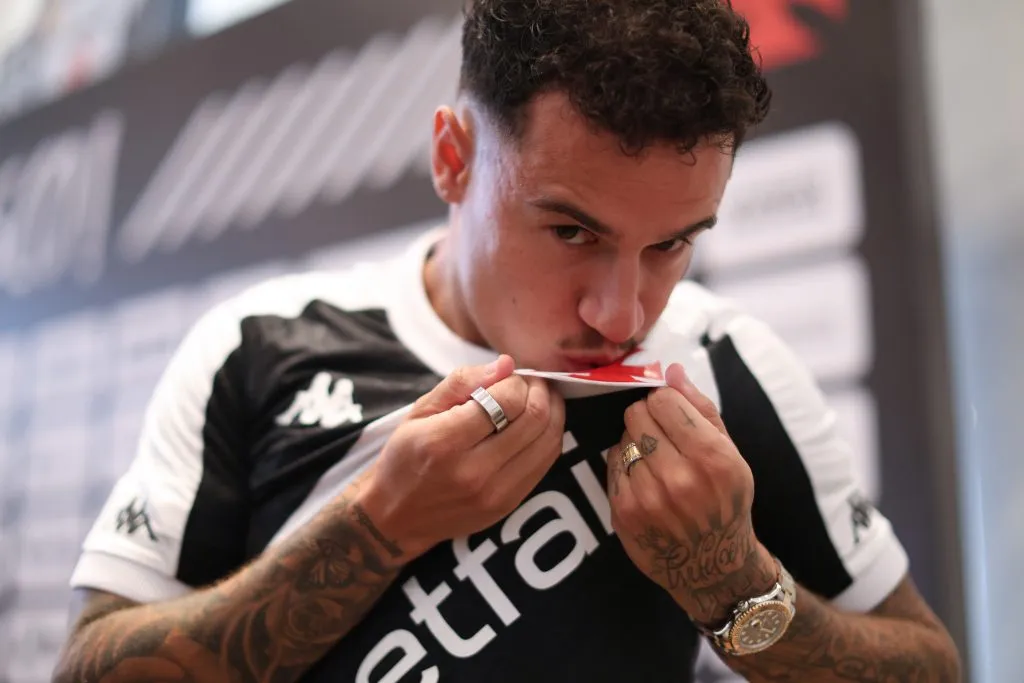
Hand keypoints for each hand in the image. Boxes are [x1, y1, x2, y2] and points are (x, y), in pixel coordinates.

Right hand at [357, 355, 565, 560]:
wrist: (398, 517)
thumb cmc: (405, 457)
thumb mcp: (420, 410)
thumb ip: (462, 382)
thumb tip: (506, 364)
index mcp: (446, 442)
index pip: (507, 401)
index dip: (516, 380)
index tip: (509, 376)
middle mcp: (474, 471)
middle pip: (534, 418)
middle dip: (539, 391)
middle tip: (530, 382)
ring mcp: (495, 493)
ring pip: (548, 441)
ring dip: (551, 412)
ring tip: (538, 399)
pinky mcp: (508, 504)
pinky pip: (546, 463)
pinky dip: (548, 436)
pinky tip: (537, 425)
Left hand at [607, 363, 777, 625]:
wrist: (713, 566)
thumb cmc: (725, 501)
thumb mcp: (731, 455)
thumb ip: (701, 409)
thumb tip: (672, 370)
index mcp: (713, 459)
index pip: (663, 400)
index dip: (665, 402)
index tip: (672, 414)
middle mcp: (680, 479)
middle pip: (637, 415)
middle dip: (647, 418)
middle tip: (662, 436)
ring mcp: (648, 498)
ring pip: (623, 438)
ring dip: (635, 443)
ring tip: (656, 462)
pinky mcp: (624, 513)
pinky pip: (612, 464)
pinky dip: (624, 465)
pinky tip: (644, 479)